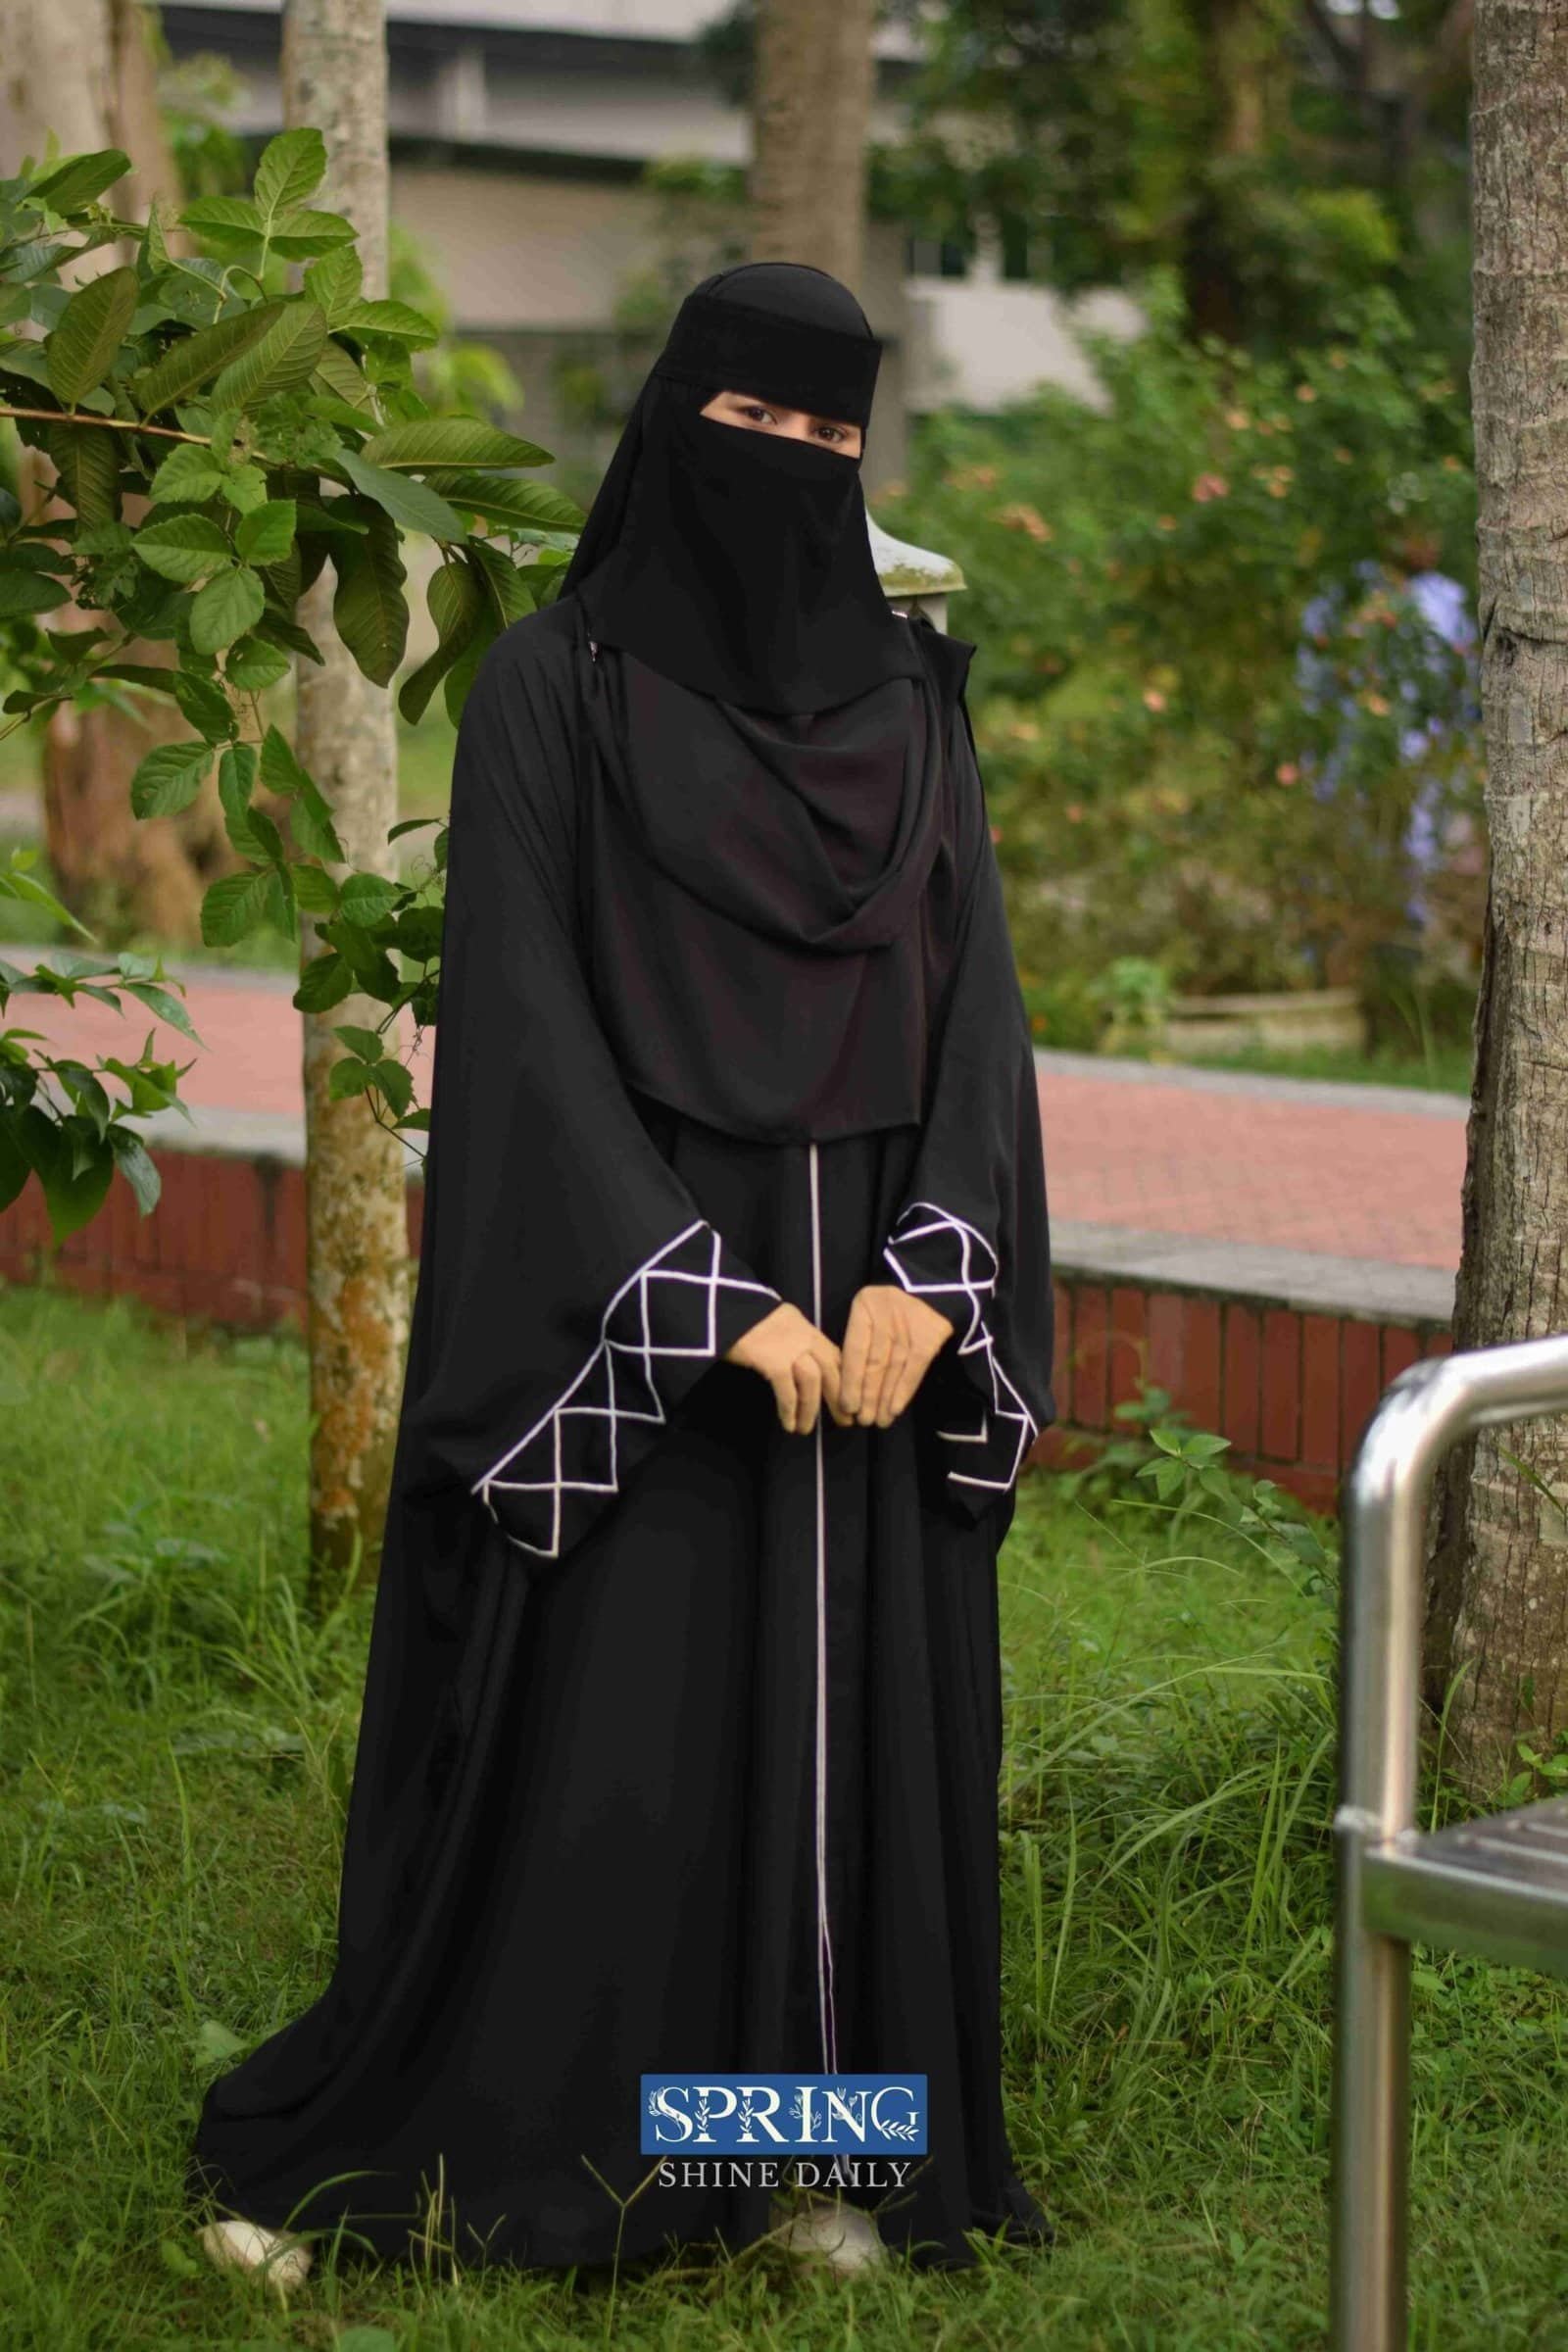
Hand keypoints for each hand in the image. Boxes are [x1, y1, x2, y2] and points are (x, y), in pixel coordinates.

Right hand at [723, 1302, 843, 1435]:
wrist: (714, 1309)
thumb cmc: (738, 1321)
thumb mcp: (773, 1325)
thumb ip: (790, 1341)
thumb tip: (800, 1370)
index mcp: (805, 1326)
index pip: (834, 1354)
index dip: (845, 1378)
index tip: (848, 1400)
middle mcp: (803, 1334)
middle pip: (831, 1369)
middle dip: (839, 1398)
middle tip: (843, 1421)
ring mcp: (789, 1346)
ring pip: (812, 1382)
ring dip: (811, 1409)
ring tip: (804, 1429)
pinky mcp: (772, 1360)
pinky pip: (787, 1391)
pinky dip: (790, 1410)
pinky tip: (788, 1424)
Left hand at [839, 1284, 955, 1427]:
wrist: (933, 1290)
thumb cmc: (891, 1310)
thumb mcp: (870, 1316)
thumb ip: (858, 1344)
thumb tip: (847, 1387)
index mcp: (865, 1306)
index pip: (855, 1350)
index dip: (850, 1380)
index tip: (847, 1406)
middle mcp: (886, 1313)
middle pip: (874, 1361)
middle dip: (867, 1394)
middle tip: (863, 1420)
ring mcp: (909, 1323)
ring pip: (893, 1367)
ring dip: (885, 1398)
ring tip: (879, 1420)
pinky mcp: (930, 1335)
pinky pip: (914, 1368)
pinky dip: (904, 1390)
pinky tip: (895, 1409)